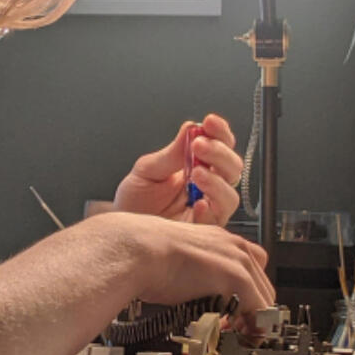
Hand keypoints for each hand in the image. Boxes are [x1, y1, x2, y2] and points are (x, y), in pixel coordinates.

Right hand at [90, 211, 274, 324]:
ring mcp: (237, 260)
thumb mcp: (176, 259)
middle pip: (263, 285)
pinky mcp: (237, 277)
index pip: (251, 269)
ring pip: (265, 298)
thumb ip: (193, 273)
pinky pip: (260, 308)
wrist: (137, 251)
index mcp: (219, 240)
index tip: (236, 313)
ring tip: (236, 335)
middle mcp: (234, 246)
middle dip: (252, 311)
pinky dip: (254, 326)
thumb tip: (191, 291)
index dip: (246, 295)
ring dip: (254, 320)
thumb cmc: (145, 256)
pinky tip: (240, 335)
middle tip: (234, 329)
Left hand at [112, 114, 243, 226]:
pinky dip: (210, 210)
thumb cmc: (134, 203)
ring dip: (217, 181)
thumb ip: (171, 153)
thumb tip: (191, 128)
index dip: (220, 132)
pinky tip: (197, 204)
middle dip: (220, 153)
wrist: (122, 232)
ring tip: (197, 173)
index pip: (220, 145)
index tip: (210, 122)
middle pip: (233, 168)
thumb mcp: (147, 171)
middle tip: (199, 145)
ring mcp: (207, 210)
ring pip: (230, 195)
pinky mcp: (203, 232)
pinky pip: (217, 222)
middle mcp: (207, 188)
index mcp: (197, 166)